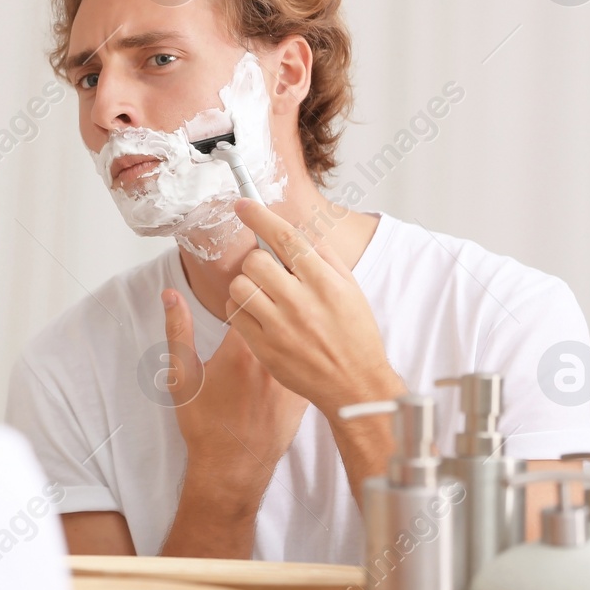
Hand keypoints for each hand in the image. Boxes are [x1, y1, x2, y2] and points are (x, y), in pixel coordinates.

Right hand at [160, 288, 306, 491]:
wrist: (232, 469)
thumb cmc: (205, 424)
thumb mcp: (183, 376)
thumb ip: (179, 330)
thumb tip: (171, 295)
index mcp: (241, 349)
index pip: (253, 299)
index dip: (248, 292)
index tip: (243, 293)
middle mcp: (273, 361)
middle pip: (278, 317)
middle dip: (269, 309)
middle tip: (258, 311)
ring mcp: (293, 379)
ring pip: (296, 340)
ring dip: (287, 334)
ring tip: (276, 335)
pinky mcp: (305, 396)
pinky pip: (307, 365)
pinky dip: (301, 359)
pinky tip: (290, 364)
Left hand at [225, 198, 403, 414]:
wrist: (355, 385)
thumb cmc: (355, 334)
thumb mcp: (350, 289)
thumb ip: (323, 257)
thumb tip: (295, 228)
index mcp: (325, 283)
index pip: (286, 237)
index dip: (260, 216)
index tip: (243, 204)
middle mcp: (301, 303)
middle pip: (255, 261)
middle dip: (257, 260)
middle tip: (269, 272)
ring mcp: (280, 328)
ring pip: (240, 286)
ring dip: (247, 285)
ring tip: (265, 295)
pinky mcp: (264, 349)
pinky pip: (234, 314)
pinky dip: (241, 308)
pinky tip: (259, 314)